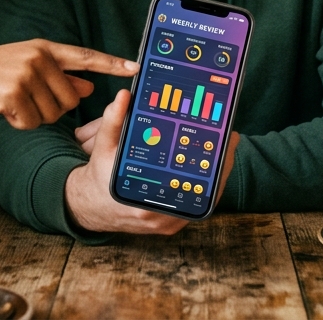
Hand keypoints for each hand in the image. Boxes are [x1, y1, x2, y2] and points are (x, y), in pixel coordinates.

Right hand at [0, 39, 137, 129]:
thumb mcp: (26, 68)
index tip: (136, 68)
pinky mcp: (13, 93)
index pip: (85, 56)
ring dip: (34, 116)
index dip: (111, 64)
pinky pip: (32, 122)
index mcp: (44, 48)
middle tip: (26, 99)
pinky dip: (19, 123)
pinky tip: (3, 109)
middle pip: (71, 99)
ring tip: (12, 101)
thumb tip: (89, 89)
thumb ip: (58, 76)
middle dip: (52, 108)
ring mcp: (26, 73)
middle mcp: (39, 57)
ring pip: (53, 114)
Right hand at [64, 89, 239, 235]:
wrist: (91, 207)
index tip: (225, 140)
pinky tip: (212, 170)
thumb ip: (113, 121)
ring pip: (200, 201)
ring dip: (214, 177)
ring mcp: (165, 224)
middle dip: (219, 164)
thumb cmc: (100, 176)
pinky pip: (193, 208)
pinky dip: (204, 190)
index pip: (189, 180)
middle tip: (230, 140)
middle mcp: (156, 215)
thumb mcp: (102, 147)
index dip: (211, 162)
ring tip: (225, 151)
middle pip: (201, 192)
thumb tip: (124, 97)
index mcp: (142, 197)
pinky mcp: (168, 226)